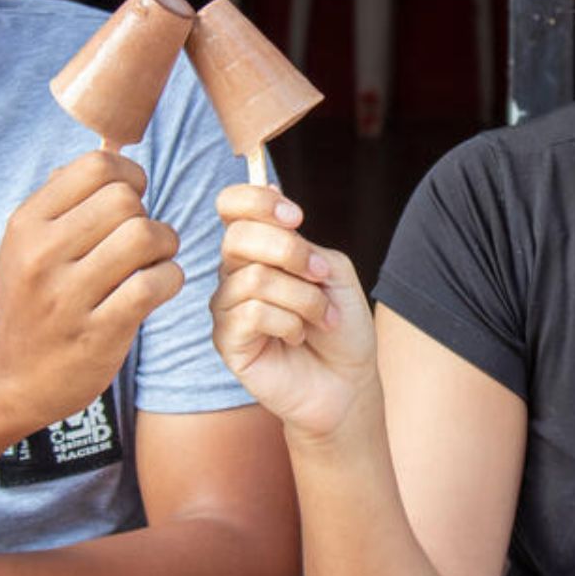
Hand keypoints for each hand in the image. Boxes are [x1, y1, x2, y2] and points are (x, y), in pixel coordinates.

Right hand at [0, 151, 183, 434]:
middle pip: (126, 200)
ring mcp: (68, 297)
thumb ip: (63, 199)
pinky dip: (169, 280)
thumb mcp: (27, 243)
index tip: (131, 199)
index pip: (96, 166)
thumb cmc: (31, 300)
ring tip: (155, 262)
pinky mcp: (97, 334)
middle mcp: (43, 255)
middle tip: (144, 240)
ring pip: (145, 237)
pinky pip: (153, 285)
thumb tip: (111, 150)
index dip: (129, 175)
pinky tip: (157, 288)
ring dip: (166, 247)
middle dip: (148, 215)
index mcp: (27, 223)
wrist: (7, 378)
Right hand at [209, 184, 376, 440]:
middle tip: (321, 276)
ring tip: (321, 317)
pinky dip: (289, 322)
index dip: (257, 201)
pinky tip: (298, 337)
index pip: (232, 205)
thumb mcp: (333, 271)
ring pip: (254, 279)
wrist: (348, 380)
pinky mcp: (226, 340)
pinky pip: (252, 314)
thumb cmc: (341, 325)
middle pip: (237, 237)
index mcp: (257, 248)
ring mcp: (226, 306)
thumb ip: (302, 241)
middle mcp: (234, 272)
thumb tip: (270, 195)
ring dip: (302, 297)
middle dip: (289, 252)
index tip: (297, 218)